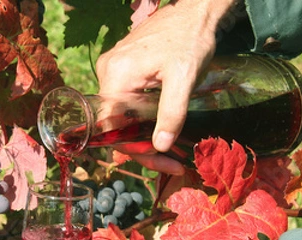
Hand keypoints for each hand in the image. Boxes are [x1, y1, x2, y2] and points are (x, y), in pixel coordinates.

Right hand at [96, 0, 236, 174]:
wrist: (194, 12)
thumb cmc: (190, 40)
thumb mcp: (184, 79)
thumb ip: (171, 113)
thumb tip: (161, 147)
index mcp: (116, 76)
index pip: (113, 128)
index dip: (136, 150)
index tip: (165, 162)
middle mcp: (107, 73)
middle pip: (117, 125)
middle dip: (143, 146)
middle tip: (172, 162)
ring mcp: (112, 69)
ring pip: (122, 115)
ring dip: (143, 134)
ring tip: (169, 149)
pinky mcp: (122, 68)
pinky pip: (126, 102)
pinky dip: (141, 118)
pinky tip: (158, 129)